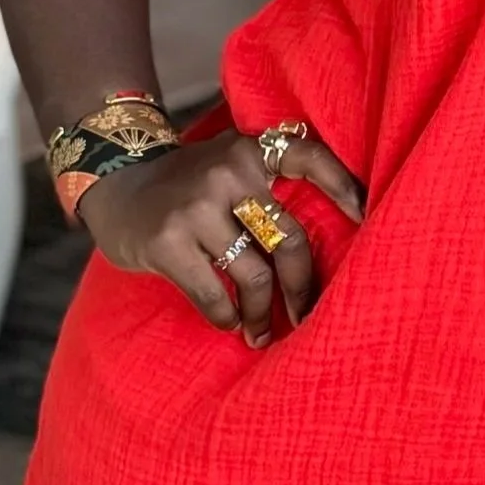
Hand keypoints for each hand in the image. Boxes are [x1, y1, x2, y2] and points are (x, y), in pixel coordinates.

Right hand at [77, 129, 363, 347]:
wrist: (117, 183)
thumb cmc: (188, 184)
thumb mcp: (229, 164)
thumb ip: (267, 186)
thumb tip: (330, 236)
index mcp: (250, 150)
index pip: (308, 157)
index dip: (342, 185)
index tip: (366, 216)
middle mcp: (228, 173)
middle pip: (290, 240)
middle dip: (303, 287)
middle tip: (307, 316)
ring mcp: (196, 208)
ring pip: (254, 275)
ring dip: (263, 314)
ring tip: (262, 333)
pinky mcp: (167, 243)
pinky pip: (215, 295)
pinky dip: (227, 317)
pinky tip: (230, 323)